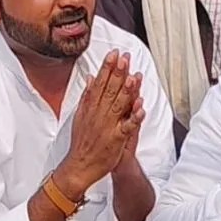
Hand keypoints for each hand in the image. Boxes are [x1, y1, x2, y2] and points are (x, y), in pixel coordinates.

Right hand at [56, 50, 140, 198]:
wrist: (79, 166)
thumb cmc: (82, 141)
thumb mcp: (80, 115)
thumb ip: (86, 96)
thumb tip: (90, 78)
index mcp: (91, 107)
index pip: (100, 83)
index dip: (107, 67)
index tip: (114, 54)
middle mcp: (99, 114)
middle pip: (110, 90)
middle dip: (118, 72)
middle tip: (124, 57)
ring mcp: (108, 126)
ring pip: (118, 105)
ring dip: (127, 90)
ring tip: (133, 76)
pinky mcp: (116, 139)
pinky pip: (127, 126)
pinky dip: (134, 117)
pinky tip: (141, 107)